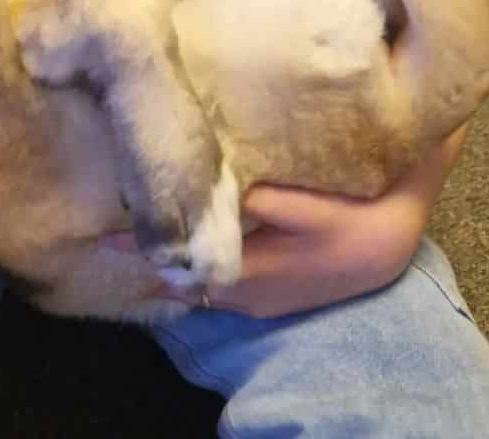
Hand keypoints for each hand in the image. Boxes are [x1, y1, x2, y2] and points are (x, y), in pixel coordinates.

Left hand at [104, 126, 467, 317]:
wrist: (387, 246)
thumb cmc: (348, 218)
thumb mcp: (305, 205)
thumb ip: (257, 202)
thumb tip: (210, 190)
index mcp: (248, 274)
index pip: (177, 265)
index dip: (138, 247)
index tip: (101, 227)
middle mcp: (244, 296)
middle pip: (179, 281)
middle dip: (146, 255)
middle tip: (108, 225)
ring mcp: (255, 298)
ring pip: (194, 286)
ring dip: (167, 262)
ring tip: (133, 230)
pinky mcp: (266, 292)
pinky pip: (215, 286)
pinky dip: (190, 268)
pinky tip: (180, 244)